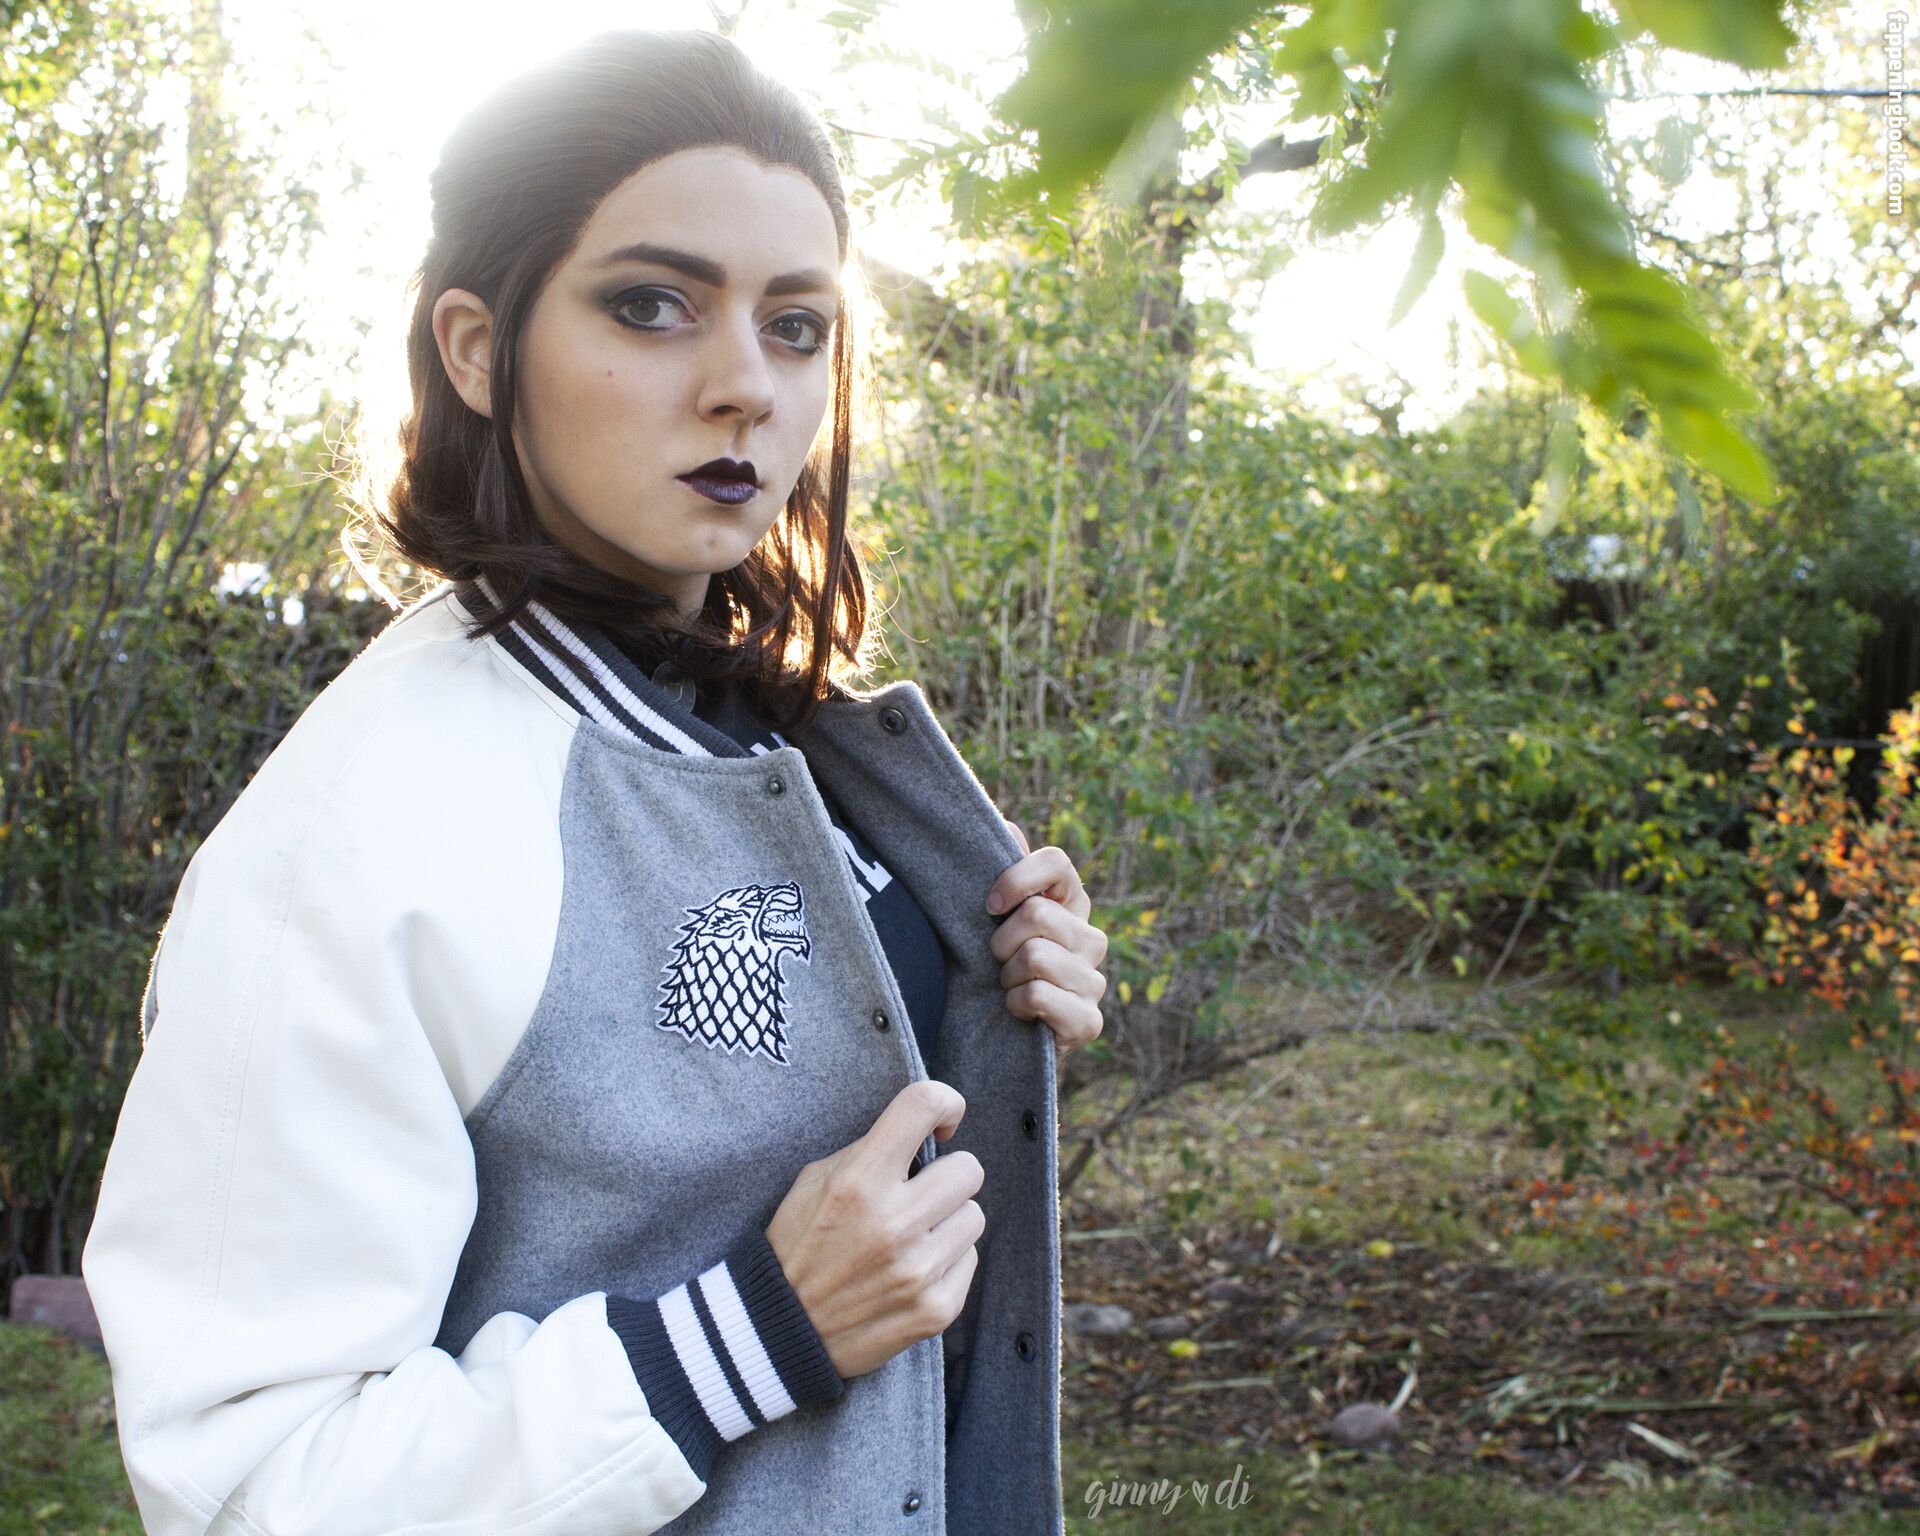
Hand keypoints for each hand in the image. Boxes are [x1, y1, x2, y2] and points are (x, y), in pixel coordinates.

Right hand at [764, 1081, 983, 1378]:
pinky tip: (911, 1271)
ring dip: (947, 1221)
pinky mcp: (936, 1310)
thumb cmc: (799, 1246)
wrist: (780, 1333)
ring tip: (912, 1236)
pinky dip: (946, 1261)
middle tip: (921, 1192)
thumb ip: (869, 1153)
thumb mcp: (815, 1181)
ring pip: (974, 1217)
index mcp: (859, 1181)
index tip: (941, 1121)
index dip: (944, 1101)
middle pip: (969, 1169)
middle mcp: (893, 1223)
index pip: (922, 1105)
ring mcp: (918, 1271)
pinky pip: (969, 1260)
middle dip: (947, 1176)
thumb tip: (924, 1132)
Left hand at [987, 823, 1107, 1058]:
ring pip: (1035, 957)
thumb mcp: (992, 921)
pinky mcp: (1089, 1021)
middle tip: (997, 962)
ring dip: (1006, 978)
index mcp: (1072, 904)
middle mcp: (1092, 938)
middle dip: (1000, 943)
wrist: (998, 1037)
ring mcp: (1095, 981)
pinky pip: (1039, 996)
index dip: (1015, 879)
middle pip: (1037, 915)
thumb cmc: (993, 968)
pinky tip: (1019, 1012)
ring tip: (1009, 988)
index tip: (988, 907)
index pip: (1055, 862)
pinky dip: (1016, 1005)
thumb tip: (1009, 828)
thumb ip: (1004, 876)